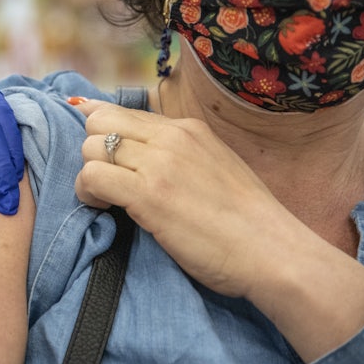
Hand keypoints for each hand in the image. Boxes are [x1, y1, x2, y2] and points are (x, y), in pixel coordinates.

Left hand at [73, 99, 282, 297]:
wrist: (275, 252)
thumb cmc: (246, 222)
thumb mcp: (214, 167)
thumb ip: (179, 154)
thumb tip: (143, 154)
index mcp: (188, 129)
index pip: (123, 111)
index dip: (100, 129)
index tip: (94, 147)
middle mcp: (172, 137)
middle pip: (99, 122)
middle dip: (93, 151)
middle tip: (107, 182)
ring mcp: (160, 162)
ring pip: (91, 147)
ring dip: (89, 175)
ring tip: (107, 199)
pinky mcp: (149, 193)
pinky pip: (93, 176)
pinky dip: (88, 193)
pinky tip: (105, 208)